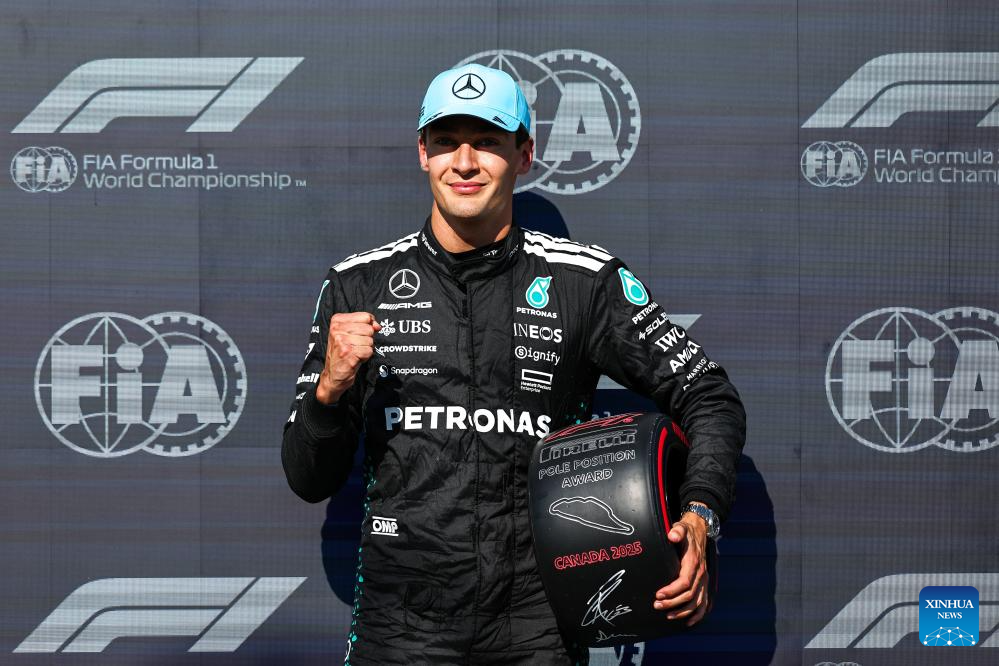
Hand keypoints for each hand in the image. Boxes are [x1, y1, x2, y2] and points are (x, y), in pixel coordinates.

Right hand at [315, 312, 380, 404]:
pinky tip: (355, 358)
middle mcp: (337, 330)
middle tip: (355, 346)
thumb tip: (377, 325)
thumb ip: (364, 325)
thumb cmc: (342, 353)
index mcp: (337, 321)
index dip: (367, 327)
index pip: (365, 317)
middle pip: (369, 329)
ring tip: (354, 352)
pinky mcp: (348, 353)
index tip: (359, 335)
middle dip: (366, 339)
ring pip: (370, 341)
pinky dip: (365, 357)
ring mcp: (342, 341)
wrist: (333, 374)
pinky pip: (369, 351)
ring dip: (365, 349)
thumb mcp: (349, 334)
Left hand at [652, 511, 709, 626]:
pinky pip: (704, 603)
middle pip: (689, 595)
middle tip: (657, 605)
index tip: (658, 594)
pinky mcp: (704, 584)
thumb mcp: (681, 527)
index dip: (672, 591)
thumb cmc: (687, 532)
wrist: (700, 531)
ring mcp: (704, 580)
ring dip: (683, 611)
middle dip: (673, 603)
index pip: (684, 582)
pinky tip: (688, 622)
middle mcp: (701, 574)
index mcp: (694, 563)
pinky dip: (698, 615)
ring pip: (697, 602)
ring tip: (667, 615)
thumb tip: (672, 535)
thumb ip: (677, 531)